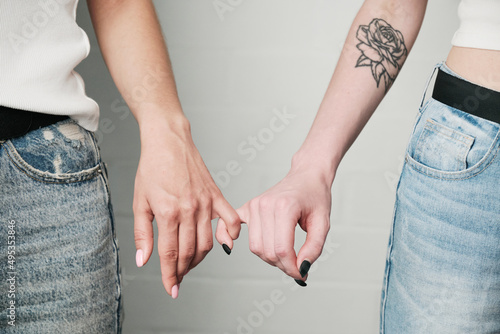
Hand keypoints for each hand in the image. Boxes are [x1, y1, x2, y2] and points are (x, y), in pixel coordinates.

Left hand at [133, 115, 240, 297]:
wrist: (169, 141)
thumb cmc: (152, 168)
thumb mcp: (140, 202)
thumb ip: (142, 233)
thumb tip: (143, 260)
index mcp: (168, 213)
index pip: (170, 254)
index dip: (169, 276)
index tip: (171, 289)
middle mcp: (190, 210)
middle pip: (189, 252)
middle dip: (182, 271)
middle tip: (176, 278)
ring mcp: (206, 203)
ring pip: (207, 242)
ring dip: (198, 259)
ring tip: (189, 264)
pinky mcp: (216, 196)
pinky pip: (230, 220)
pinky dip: (230, 236)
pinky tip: (223, 245)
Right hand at [216, 166, 330, 283]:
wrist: (307, 176)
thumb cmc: (316, 197)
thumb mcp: (323, 223)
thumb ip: (314, 248)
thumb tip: (301, 269)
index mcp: (285, 207)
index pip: (282, 249)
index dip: (293, 268)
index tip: (302, 273)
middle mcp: (265, 205)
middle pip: (267, 251)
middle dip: (283, 265)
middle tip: (297, 265)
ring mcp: (254, 205)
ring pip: (255, 247)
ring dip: (270, 258)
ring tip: (286, 254)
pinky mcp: (248, 207)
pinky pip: (229, 225)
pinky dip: (227, 236)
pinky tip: (230, 246)